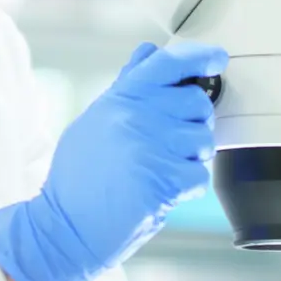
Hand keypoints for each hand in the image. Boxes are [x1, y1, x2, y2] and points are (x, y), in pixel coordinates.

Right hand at [0, 42, 224, 280]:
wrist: (64, 227)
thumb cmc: (78, 178)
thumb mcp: (94, 121)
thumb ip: (126, 87)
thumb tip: (148, 53)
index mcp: (121, 99)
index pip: (168, 63)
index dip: (199, 56)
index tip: (216, 59)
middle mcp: (137, 116)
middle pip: (197, 102)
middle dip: (195, 122)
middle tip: (174, 142)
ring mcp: (152, 147)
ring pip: (204, 140)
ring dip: (192, 158)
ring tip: (162, 170)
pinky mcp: (164, 180)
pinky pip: (200, 176)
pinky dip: (186, 188)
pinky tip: (162, 193)